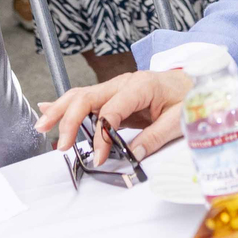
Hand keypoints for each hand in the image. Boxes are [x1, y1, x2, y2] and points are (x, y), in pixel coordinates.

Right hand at [35, 67, 195, 155]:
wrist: (195, 80)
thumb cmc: (189, 96)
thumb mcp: (178, 119)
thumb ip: (155, 137)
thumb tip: (133, 155)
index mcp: (141, 86)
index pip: (111, 111)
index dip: (101, 136)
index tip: (98, 157)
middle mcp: (124, 83)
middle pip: (87, 97)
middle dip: (69, 119)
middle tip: (61, 145)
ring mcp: (117, 87)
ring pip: (81, 95)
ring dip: (60, 110)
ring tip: (42, 125)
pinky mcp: (114, 95)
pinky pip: (87, 98)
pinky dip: (66, 104)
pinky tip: (47, 108)